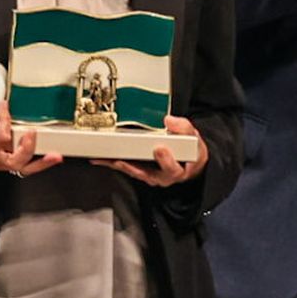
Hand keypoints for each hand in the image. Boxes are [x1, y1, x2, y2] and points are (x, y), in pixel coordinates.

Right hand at [0, 90, 60, 177]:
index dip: (4, 124)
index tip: (3, 106)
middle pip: (13, 159)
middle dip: (24, 146)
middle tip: (30, 132)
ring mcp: (3, 161)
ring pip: (23, 166)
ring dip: (40, 163)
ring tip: (55, 156)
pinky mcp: (10, 159)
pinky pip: (27, 167)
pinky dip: (41, 164)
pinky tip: (54, 158)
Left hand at [93, 115, 208, 186]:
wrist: (189, 161)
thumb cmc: (191, 151)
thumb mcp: (194, 138)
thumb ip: (184, 128)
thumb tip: (169, 120)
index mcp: (178, 170)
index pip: (172, 168)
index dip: (166, 160)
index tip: (159, 148)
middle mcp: (163, 176)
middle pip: (147, 174)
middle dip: (132, 167)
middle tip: (121, 160)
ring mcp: (150, 175)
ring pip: (133, 172)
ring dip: (117, 166)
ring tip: (104, 160)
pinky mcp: (140, 171)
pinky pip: (126, 168)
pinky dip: (113, 163)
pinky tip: (102, 159)